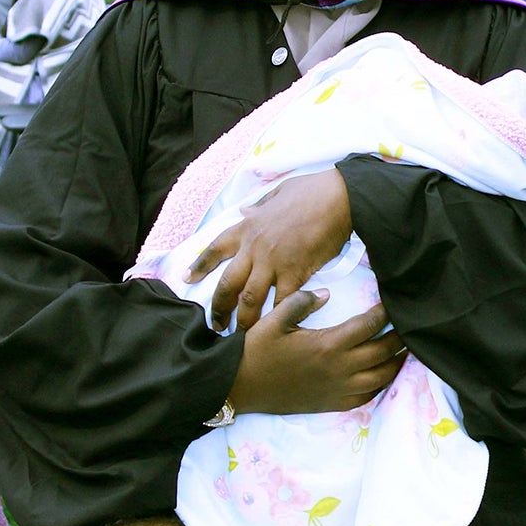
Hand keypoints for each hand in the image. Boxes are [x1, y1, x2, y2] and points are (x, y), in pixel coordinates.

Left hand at [188, 170, 352, 331]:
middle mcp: (255, 248)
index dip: (200, 266)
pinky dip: (279, 316)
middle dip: (219, 307)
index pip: (215, 249)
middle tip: (216, 324)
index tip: (187, 278)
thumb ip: (259, 207)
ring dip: (244, 320)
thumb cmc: (311, 191)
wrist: (338, 198)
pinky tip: (277, 328)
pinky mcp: (296, 273)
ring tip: (243, 334)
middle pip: (228, 284)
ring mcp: (273, 262)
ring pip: (250, 299)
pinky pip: (282, 302)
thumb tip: (245, 211)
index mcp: (248, 228)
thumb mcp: (277, 193)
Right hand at [228, 293, 404, 415]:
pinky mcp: (332, 404)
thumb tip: (326, 293)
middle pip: (383, 352)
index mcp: (328, 344)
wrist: (240, 386)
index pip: (369, 325)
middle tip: (409, 325)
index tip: (393, 302)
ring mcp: (338, 389)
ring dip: (396, 363)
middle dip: (399, 337)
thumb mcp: (275, 319)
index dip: (385, 313)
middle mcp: (339, 369)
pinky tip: (383, 376)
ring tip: (404, 351)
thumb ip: (301, 301)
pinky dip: (380, 386)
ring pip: (380, 378)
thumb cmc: (256, 350)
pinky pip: (365, 398)